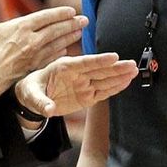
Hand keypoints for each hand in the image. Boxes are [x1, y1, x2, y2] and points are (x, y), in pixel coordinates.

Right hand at [0, 0, 86, 101]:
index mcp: (20, 27)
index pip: (45, 17)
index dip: (60, 13)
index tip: (71, 11)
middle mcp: (31, 40)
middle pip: (56, 29)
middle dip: (71, 24)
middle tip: (85, 20)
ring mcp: (33, 55)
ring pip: (56, 44)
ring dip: (69, 37)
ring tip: (80, 32)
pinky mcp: (32, 67)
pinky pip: (50, 58)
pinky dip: (59, 52)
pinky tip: (65, 50)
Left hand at [15, 53, 136, 117]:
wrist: (33, 97)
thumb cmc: (32, 89)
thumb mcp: (32, 95)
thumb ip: (41, 102)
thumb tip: (49, 110)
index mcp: (64, 67)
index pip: (85, 63)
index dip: (100, 60)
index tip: (114, 56)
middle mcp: (77, 74)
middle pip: (99, 70)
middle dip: (116, 67)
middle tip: (132, 64)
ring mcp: (83, 84)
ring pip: (104, 80)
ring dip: (119, 76)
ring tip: (134, 71)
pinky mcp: (86, 95)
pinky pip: (103, 91)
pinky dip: (114, 87)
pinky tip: (126, 82)